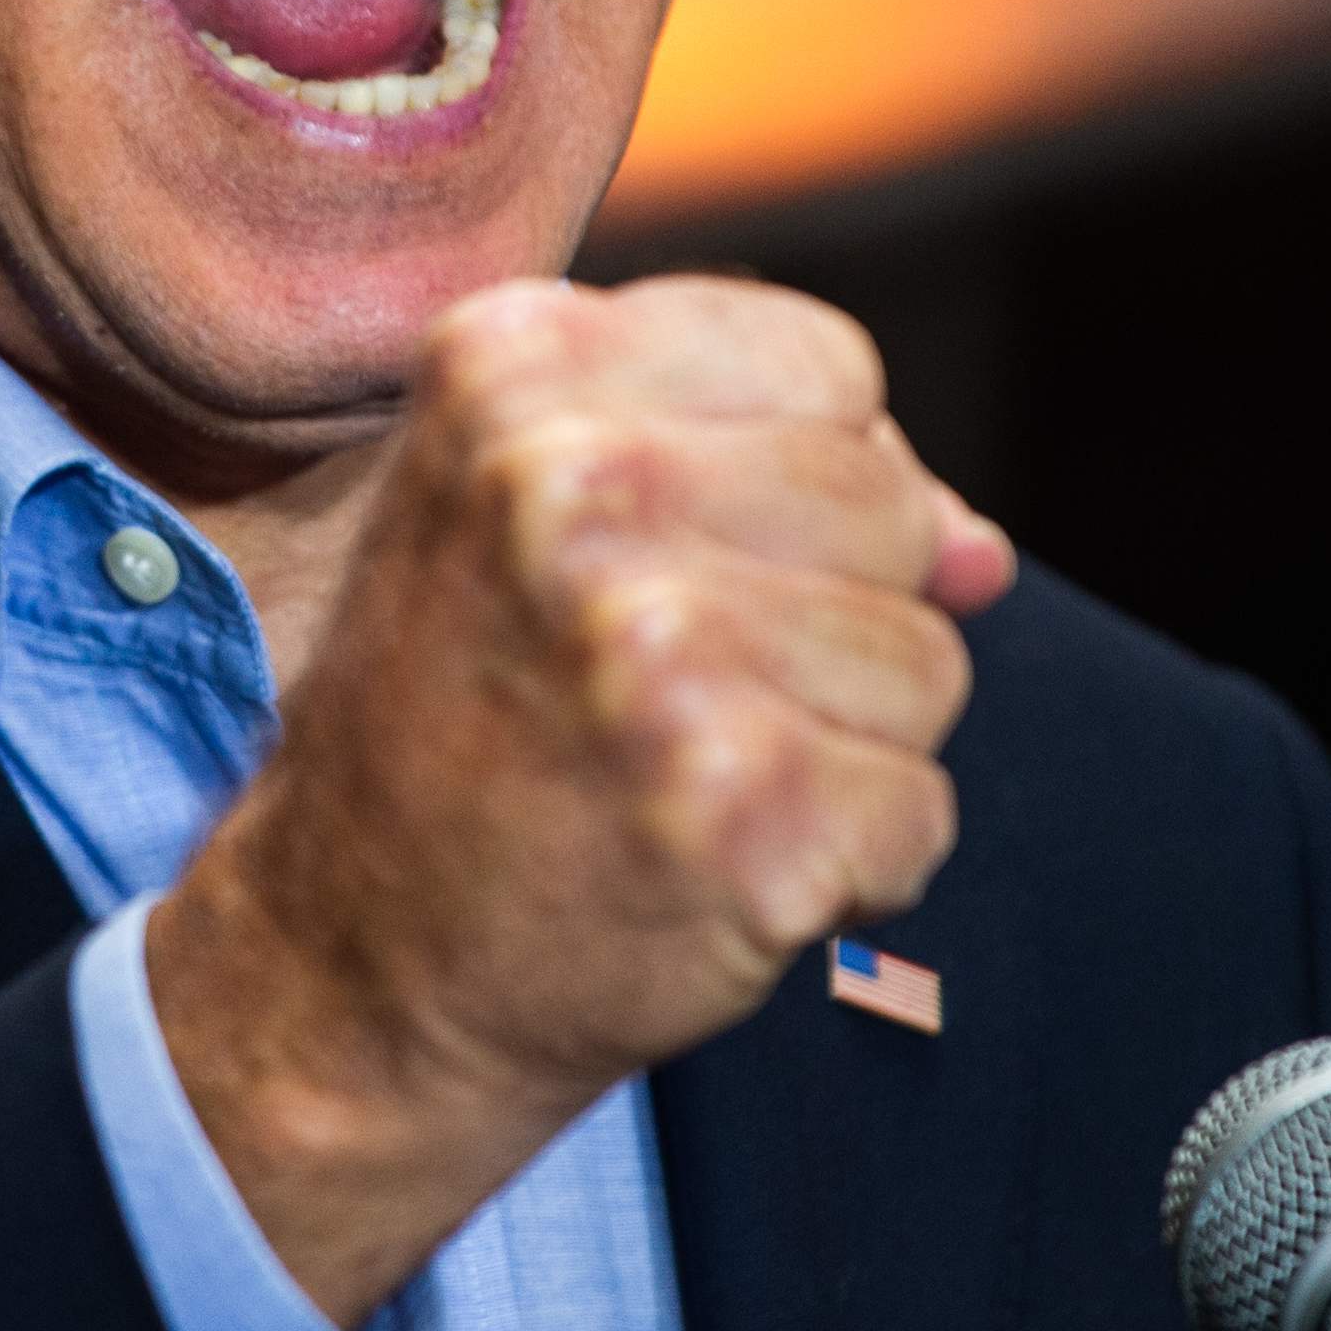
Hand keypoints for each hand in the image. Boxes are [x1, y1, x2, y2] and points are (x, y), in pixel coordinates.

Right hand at [147, 276, 1010, 1324]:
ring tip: (680, 781)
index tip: (677, 560)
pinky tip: (708, 871)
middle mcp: (575, 484)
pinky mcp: (739, 811)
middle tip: (664, 696)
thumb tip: (985, 555)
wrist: (345, 965)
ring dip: (841, 747)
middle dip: (830, 614)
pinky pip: (920, 812)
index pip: (830, 365)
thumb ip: (768, 472)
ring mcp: (658, 652)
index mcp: (513, 365)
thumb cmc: (460, 718)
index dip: (797, 476)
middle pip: (892, 510)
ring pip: (927, 663)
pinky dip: (847, 868)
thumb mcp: (535, 516)